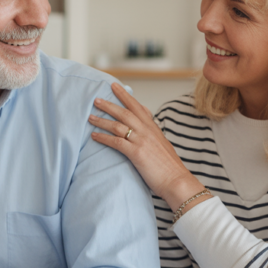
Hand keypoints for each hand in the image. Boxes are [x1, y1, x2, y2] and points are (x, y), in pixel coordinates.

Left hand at [90, 83, 207, 210]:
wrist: (177, 180)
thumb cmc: (169, 168)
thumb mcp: (162, 146)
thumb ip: (152, 137)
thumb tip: (146, 134)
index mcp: (154, 128)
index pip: (138, 107)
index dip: (125, 96)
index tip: (115, 86)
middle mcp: (147, 131)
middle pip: (125, 112)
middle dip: (109, 104)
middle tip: (96, 99)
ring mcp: (141, 141)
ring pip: (118, 126)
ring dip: (102, 120)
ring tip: (90, 117)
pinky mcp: (136, 153)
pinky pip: (116, 142)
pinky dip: (103, 138)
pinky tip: (94, 136)